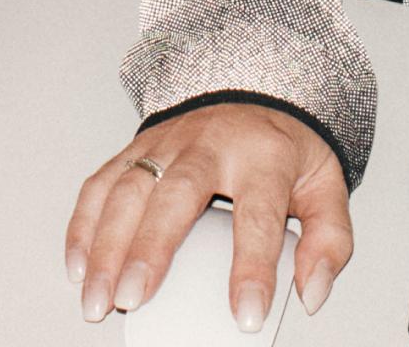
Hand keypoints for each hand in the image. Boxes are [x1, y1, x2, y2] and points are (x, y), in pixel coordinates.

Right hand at [65, 102, 351, 328]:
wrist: (255, 91)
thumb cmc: (285, 152)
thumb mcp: (325, 188)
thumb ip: (329, 241)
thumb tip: (311, 293)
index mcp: (264, 155)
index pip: (257, 215)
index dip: (251, 268)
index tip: (245, 317)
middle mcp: (211, 143)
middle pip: (176, 193)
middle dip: (149, 249)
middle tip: (134, 300)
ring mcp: (168, 141)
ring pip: (129, 188)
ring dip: (106, 245)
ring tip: (99, 297)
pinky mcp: (138, 146)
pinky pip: (102, 182)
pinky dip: (84, 224)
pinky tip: (79, 266)